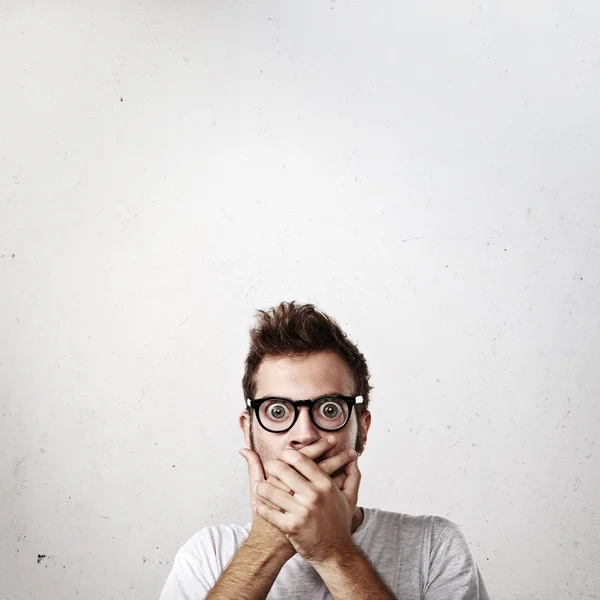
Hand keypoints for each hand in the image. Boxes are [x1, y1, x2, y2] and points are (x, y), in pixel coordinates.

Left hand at [253, 446, 360, 565]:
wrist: (335, 553)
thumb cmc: (340, 523)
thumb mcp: (350, 498)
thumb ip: (352, 475)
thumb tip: (354, 456)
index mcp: (325, 485)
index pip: (301, 460)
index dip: (287, 454)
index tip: (282, 454)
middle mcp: (313, 496)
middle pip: (284, 471)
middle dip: (272, 465)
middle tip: (269, 466)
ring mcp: (301, 512)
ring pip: (273, 491)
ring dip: (263, 486)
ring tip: (260, 485)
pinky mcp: (291, 527)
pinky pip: (270, 512)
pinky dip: (261, 507)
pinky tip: (257, 503)